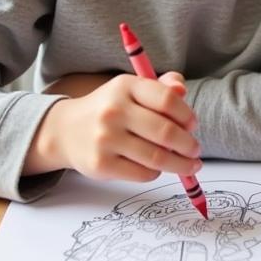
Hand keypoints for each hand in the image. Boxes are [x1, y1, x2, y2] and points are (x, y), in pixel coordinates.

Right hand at [26, 72, 199, 182]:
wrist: (65, 130)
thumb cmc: (111, 109)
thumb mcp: (132, 90)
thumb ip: (161, 87)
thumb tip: (182, 90)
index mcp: (126, 86)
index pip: (167, 99)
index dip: (187, 115)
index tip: (193, 125)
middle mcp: (114, 111)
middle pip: (166, 132)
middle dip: (189, 145)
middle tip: (195, 150)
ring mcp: (105, 139)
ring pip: (157, 157)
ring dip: (180, 164)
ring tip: (189, 164)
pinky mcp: (101, 165)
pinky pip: (143, 173)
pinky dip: (157, 172)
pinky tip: (159, 168)